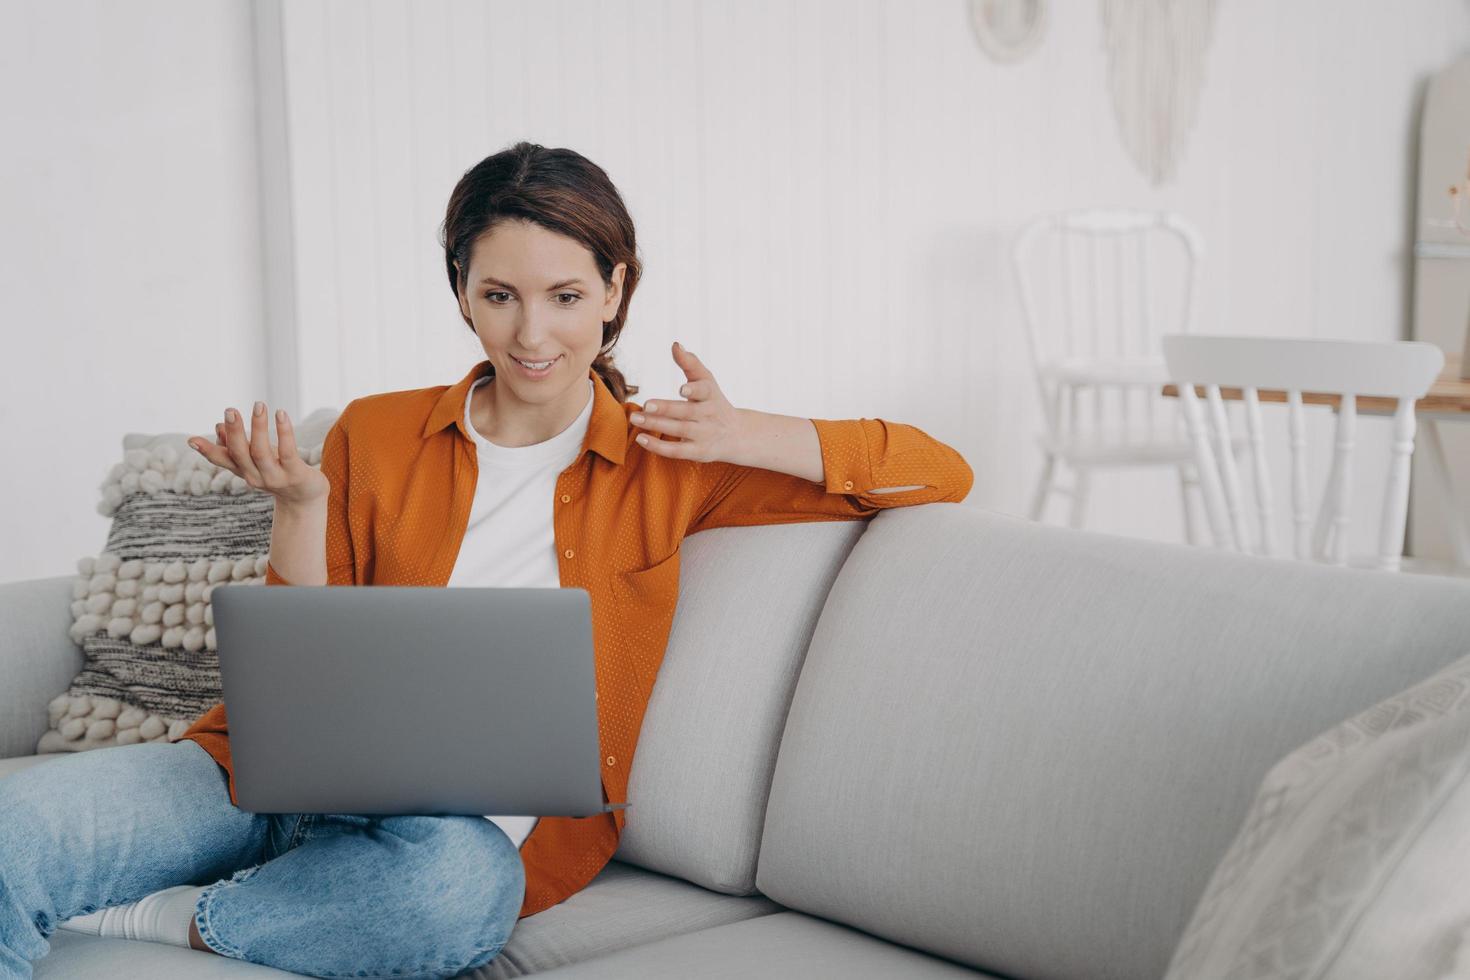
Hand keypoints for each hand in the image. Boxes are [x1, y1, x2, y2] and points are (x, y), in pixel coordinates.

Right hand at [187, 402, 328, 506]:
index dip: (207, 450)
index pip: (222, 460)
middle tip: (230, 410)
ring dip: (258, 427)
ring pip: (261, 452)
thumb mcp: (256, 460)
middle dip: (234, 432)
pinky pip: (287, 451)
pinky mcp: (295, 474)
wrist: (304, 499)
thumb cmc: (278, 472)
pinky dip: (284, 431)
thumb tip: (218, 426)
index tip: (191, 440)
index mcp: (243, 471)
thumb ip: (237, 445)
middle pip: (240, 453)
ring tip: (258, 405)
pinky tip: (281, 413)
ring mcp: (275, 477)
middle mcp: (255, 476)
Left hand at [630, 341, 745, 462]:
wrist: (736, 434)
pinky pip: (677, 451)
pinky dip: (658, 446)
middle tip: (646, 404)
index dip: (694, 390)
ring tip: (635, 418)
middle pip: (687, 412)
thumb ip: (690, 363)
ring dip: (656, 425)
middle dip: (666, 408)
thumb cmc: (713, 402)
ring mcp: (704, 435)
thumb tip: (675, 345)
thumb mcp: (707, 381)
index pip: (704, 391)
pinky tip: (641, 439)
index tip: (681, 389)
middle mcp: (709, 415)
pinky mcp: (698, 452)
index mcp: (711, 395)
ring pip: (679, 430)